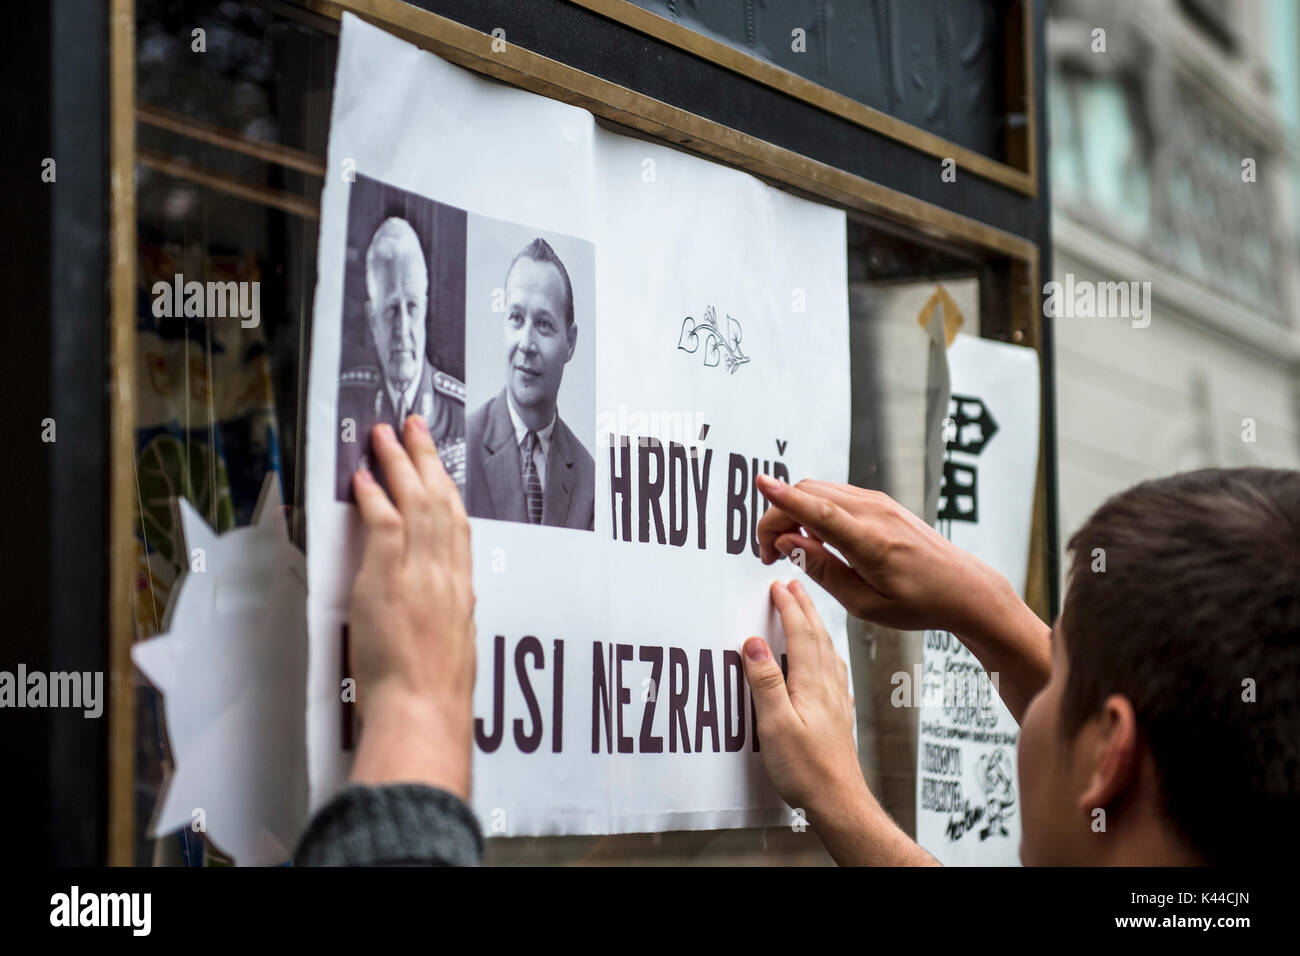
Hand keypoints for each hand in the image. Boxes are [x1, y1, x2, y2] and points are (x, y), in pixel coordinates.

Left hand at [346, 416, 475, 799]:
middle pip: (440, 500)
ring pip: (415, 501)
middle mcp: (447, 572)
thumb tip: (441, 604)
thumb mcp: (454, 646)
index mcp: (463, 588)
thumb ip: (447, 615)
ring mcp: (420, 571)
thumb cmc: (435, 693)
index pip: (457, 525)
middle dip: (426, 458)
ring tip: (386, 434)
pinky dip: (375, 496)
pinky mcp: (391, 577)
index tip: (439, 466)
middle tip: (415, 425)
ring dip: (399, 462)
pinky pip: (385, 523)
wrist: (424, 708)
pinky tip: (365, 474)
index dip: (447, 488)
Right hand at [742, 580, 933, 865]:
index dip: (789, 607)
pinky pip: (833, 669)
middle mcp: (828, 686)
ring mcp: (836, 700)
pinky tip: (825, 657)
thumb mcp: (775, 725)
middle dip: (805, 607)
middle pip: (818, 635)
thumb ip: (765, 682)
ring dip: (816, 624)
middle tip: (793, 585)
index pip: (801, 634)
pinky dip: (826, 651)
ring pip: (828, 650)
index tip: (777, 586)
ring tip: (807, 610)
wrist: (840, 801)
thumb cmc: (807, 770)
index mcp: (812, 684)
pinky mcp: (838, 715)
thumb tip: (754, 643)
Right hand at [755, 475, 1003, 636]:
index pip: (818, 512)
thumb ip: (822, 571)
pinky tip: (816, 539)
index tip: (761, 484)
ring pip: (819, 491)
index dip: (785, 499)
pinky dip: (813, 510)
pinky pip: (834, 495)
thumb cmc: (918, 602)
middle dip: (778, 518)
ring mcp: (878, 502)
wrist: (962, 587)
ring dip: (794, 512)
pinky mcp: (879, 501)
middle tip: (769, 555)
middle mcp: (874, 513)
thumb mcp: (865, 603)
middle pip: (809, 494)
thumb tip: (787, 544)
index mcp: (870, 543)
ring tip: (791, 550)